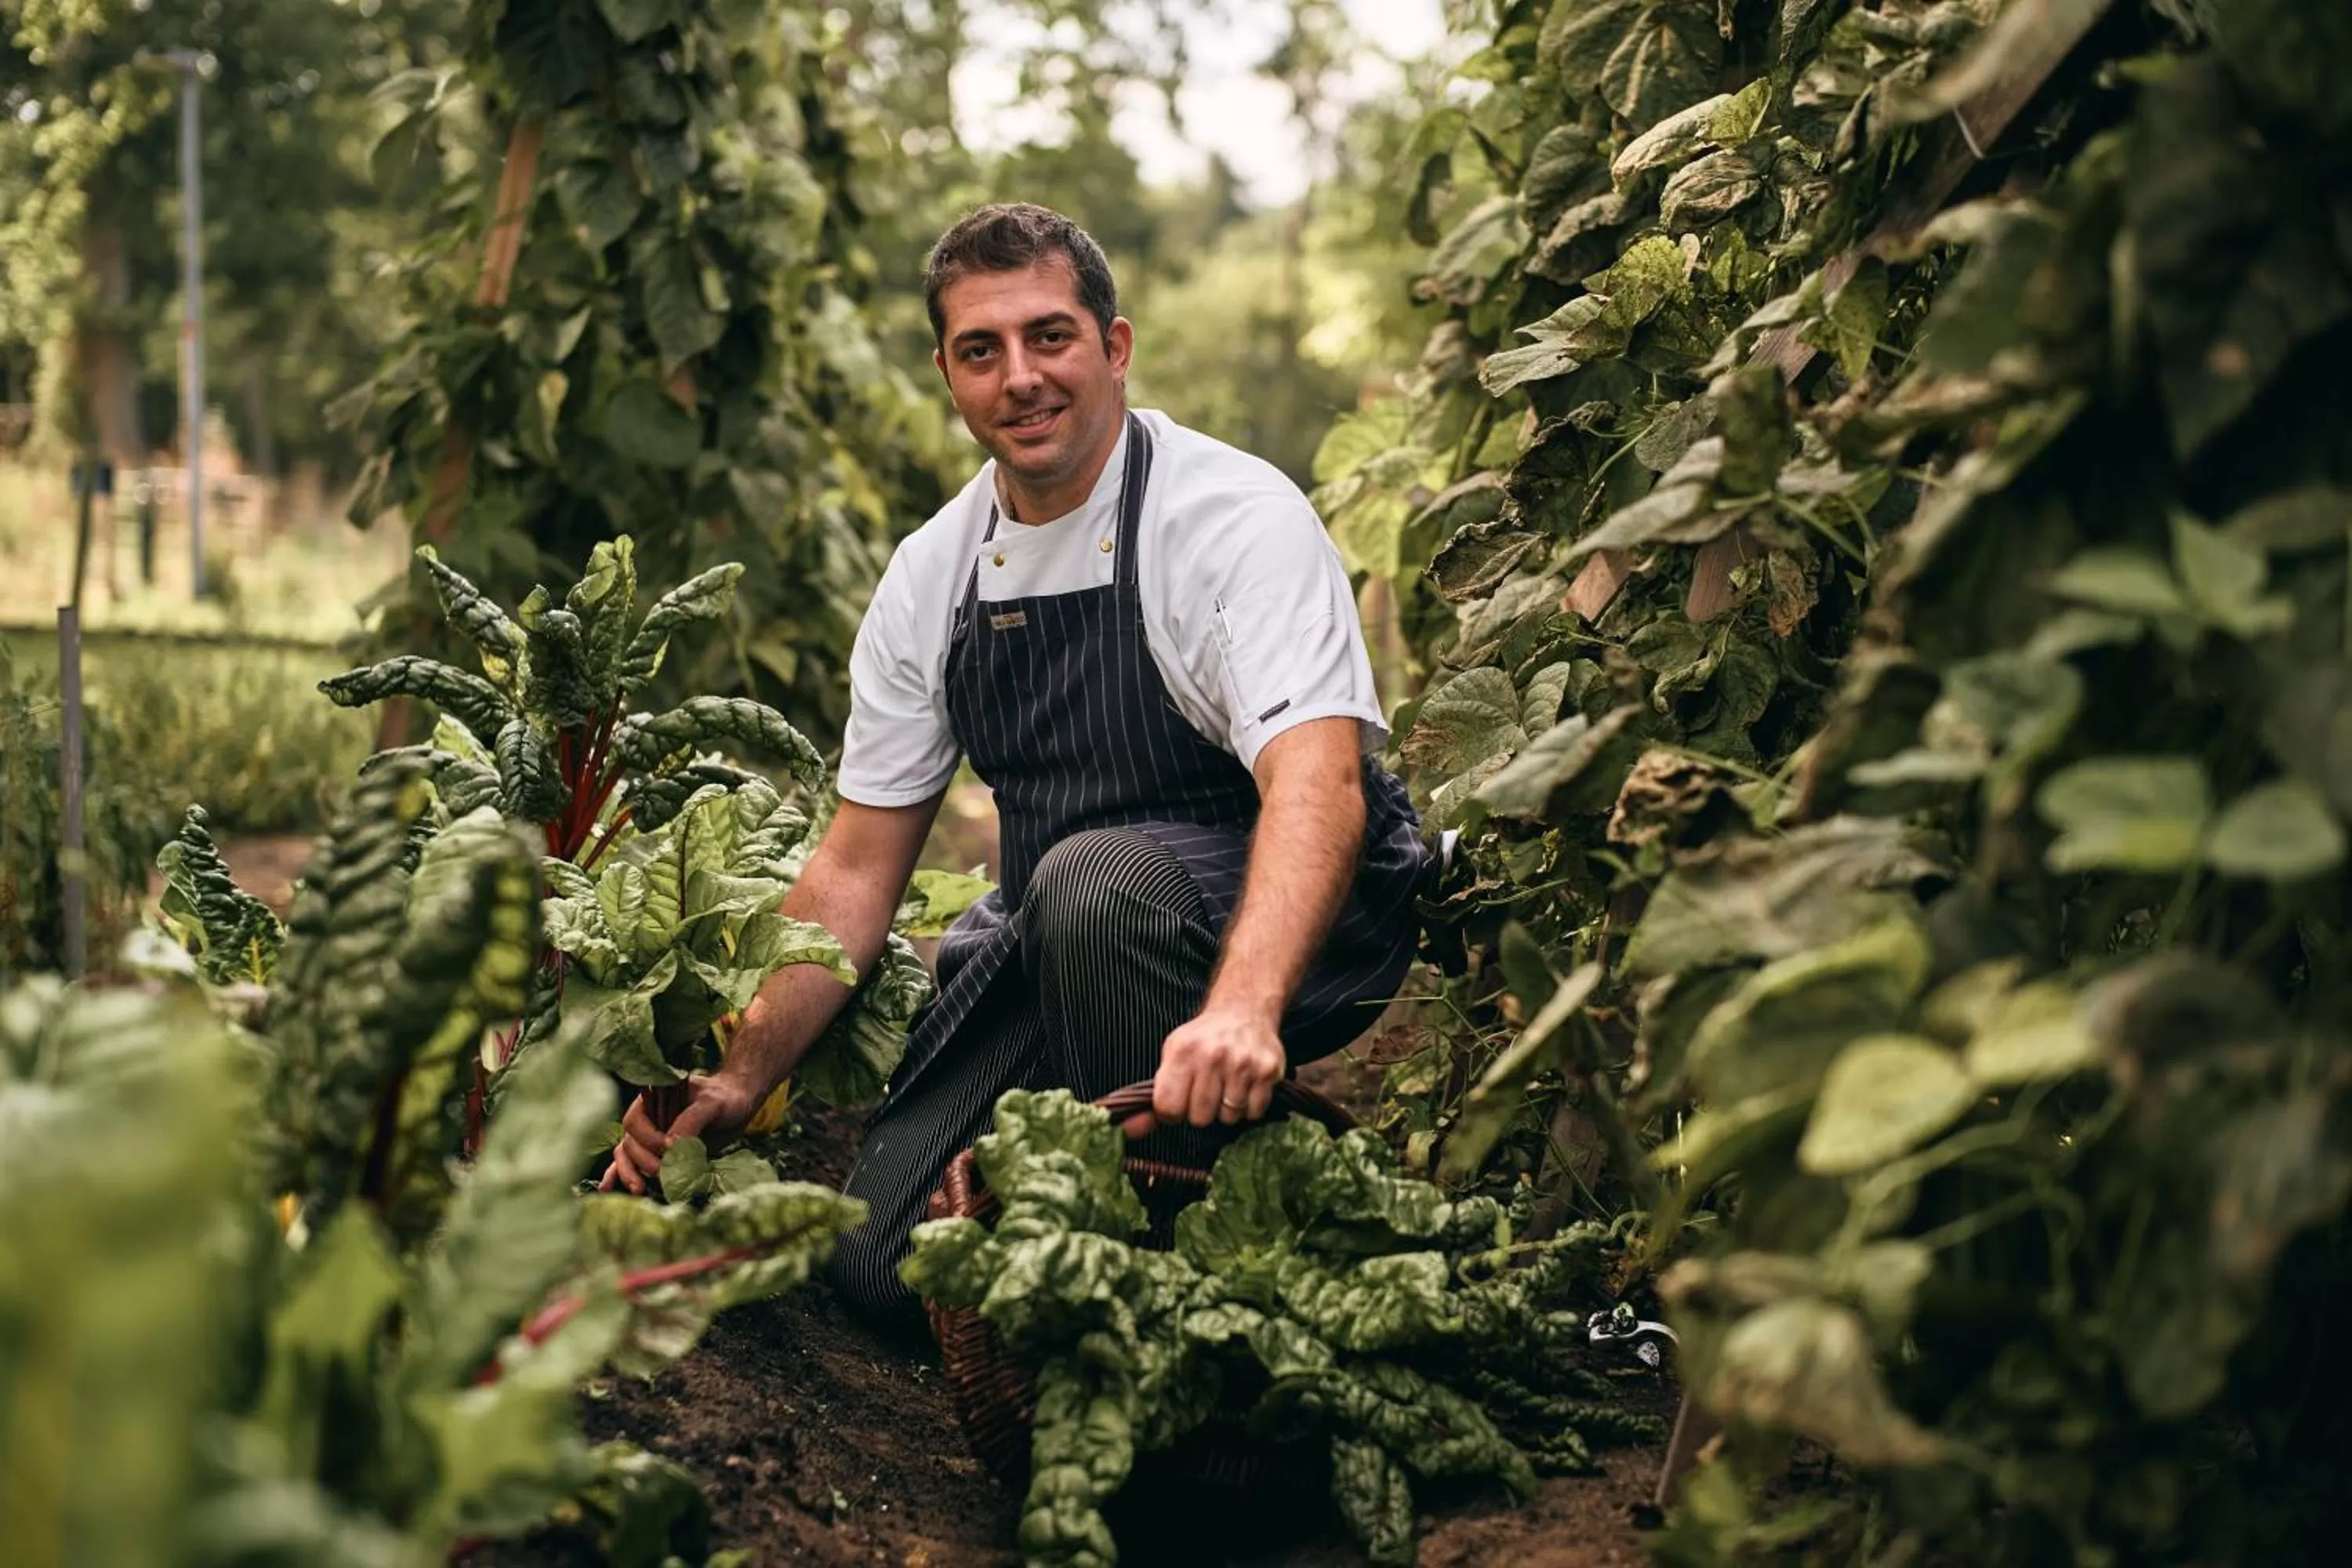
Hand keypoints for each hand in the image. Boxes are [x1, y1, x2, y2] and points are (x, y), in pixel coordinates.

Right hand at [600, 1072, 762, 1194]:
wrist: (737, 1106)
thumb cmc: (725, 1098)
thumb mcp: (712, 1104)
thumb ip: (691, 1120)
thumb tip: (671, 1145)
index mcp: (652, 1100)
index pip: (635, 1122)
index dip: (648, 1139)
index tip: (670, 1148)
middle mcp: (646, 1119)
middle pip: (629, 1143)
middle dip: (642, 1162)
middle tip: (662, 1174)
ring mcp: (649, 1137)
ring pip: (626, 1156)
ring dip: (629, 1174)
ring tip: (639, 1190)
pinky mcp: (656, 1153)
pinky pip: (631, 1163)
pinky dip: (620, 1176)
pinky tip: (608, 1189)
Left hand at [1149, 1005, 1285, 1130]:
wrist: (1245, 1011)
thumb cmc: (1203, 1039)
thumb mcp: (1172, 1057)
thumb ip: (1153, 1097)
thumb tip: (1128, 1130)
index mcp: (1183, 1051)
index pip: (1168, 1108)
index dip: (1172, 1111)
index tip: (1179, 1100)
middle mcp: (1213, 1056)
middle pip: (1200, 1118)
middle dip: (1201, 1111)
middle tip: (1207, 1089)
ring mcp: (1243, 1064)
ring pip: (1228, 1118)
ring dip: (1226, 1109)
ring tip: (1227, 1084)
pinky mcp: (1268, 1071)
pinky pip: (1253, 1113)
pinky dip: (1249, 1106)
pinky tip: (1245, 1085)